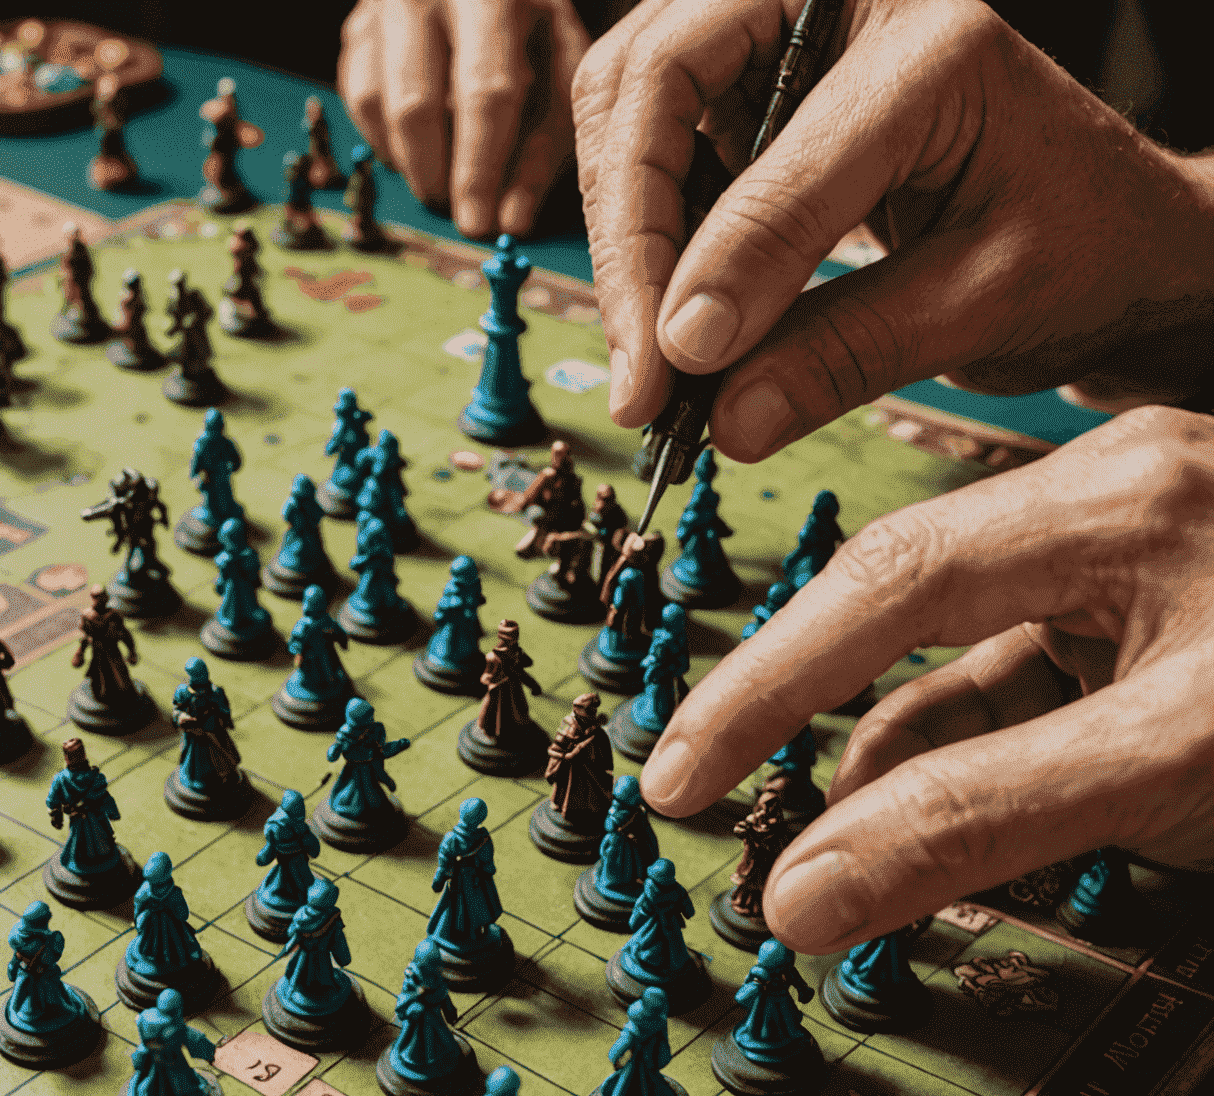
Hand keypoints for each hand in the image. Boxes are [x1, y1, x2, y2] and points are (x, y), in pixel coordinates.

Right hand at [339, 0, 590, 236]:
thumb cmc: (533, 32)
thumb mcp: (561, 75)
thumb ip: (544, 144)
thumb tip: (512, 222)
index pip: (486, 92)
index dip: (480, 168)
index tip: (479, 225)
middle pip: (418, 105)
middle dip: (437, 177)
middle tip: (455, 215)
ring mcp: (384, 8)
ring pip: (380, 106)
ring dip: (411, 164)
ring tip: (442, 184)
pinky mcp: (359, 28)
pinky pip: (359, 100)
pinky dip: (387, 140)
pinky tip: (417, 151)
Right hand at [574, 0, 1213, 457]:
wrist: (1108, 230)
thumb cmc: (1078, 250)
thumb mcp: (982, 308)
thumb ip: (846, 356)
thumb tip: (721, 418)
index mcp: (931, 42)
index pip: (777, 153)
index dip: (709, 267)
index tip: (673, 374)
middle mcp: (840, 5)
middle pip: (657, 82)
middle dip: (629, 238)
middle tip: (638, 375)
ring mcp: (786, 34)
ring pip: (629, 105)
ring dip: (622, 237)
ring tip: (646, 359)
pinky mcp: (753, 85)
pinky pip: (652, 142)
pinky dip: (642, 236)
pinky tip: (664, 317)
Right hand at [639, 407, 1213, 950]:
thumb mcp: (1172, 764)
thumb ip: (981, 821)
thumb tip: (804, 893)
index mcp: (1112, 500)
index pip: (889, 581)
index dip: (765, 683)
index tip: (680, 774)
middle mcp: (1110, 511)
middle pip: (901, 610)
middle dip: (803, 712)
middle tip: (709, 793)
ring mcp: (1135, 573)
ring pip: (964, 669)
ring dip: (894, 767)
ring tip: (843, 864)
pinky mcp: (1155, 637)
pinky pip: (1027, 698)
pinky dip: (972, 768)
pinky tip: (937, 834)